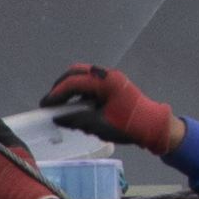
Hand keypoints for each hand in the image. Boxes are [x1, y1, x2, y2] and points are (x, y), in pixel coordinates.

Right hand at [41, 61, 183, 157]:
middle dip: (60, 86)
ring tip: (60, 104)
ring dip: (70, 88)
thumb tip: (58, 119)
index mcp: (106, 82)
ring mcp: (111, 78)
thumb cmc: (128, 126)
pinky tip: (75, 105)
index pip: (73, 82)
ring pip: (83, 76)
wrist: (153, 126)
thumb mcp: (100, 125)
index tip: (45, 105)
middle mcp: (107, 75)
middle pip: (76, 72)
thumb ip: (77, 120)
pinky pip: (91, 83)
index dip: (56, 94)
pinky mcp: (112, 85)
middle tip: (50, 101)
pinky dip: (80, 91)